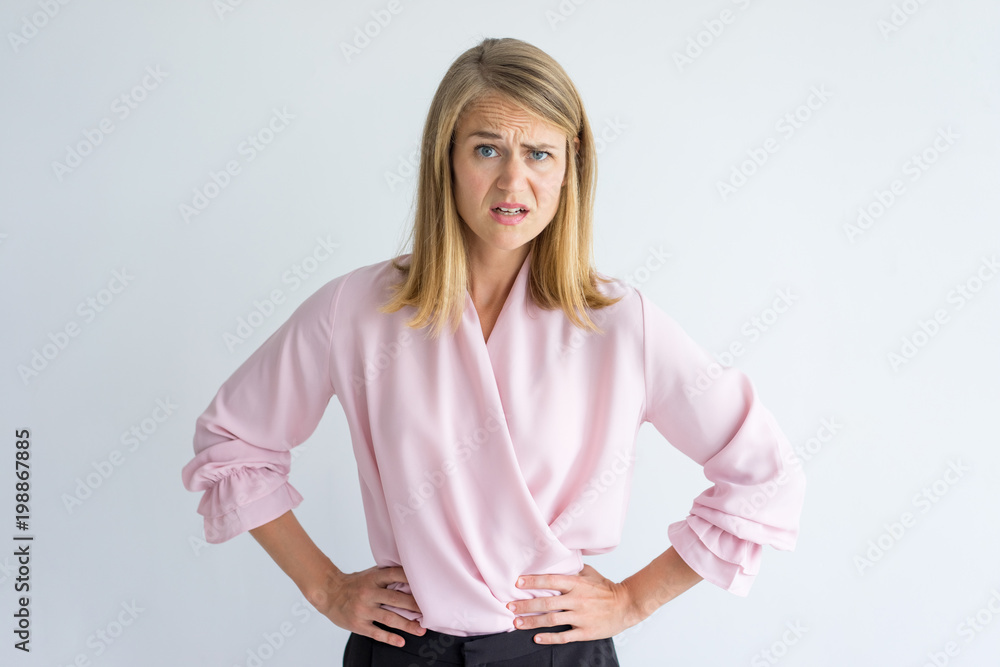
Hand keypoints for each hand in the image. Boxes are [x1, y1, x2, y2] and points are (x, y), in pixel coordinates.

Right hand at [311, 565, 425, 647]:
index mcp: (373, 578)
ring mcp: (363, 609)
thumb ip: (388, 575)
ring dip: (407, 625)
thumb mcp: (370, 574)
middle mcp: (369, 593)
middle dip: (415, 606)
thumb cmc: (354, 584)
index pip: (395, 575)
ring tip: (421, 630)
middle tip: (431, 611)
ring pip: (389, 618)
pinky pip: (376, 632)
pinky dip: (390, 638)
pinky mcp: (358, 624)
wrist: (329, 593)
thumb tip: (412, 573)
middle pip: (396, 599)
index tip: (427, 585)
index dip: (412, 579)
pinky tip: (401, 641)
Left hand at [505, 564, 640, 643]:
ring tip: (517, 623)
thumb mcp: (590, 573)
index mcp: (577, 584)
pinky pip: (564, 636)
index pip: (551, 580)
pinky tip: (536, 638)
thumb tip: (556, 560)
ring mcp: (581, 617)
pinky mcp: (585, 631)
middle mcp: (577, 600)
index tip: (518, 582)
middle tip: (510, 607)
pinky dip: (549, 638)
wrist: (627, 605)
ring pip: (551, 620)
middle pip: (546, 603)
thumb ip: (572, 568)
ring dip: (532, 622)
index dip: (533, 581)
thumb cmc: (606, 589)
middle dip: (525, 605)